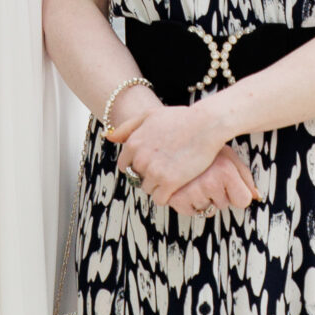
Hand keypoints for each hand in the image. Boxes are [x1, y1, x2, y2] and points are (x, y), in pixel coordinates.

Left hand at [108, 96, 236, 213]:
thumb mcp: (149, 115)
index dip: (139, 165)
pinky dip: (167, 195)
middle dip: (149, 174)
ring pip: (148, 189)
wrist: (206, 124)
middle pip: (137, 177)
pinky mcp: (169, 182)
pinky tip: (177, 185)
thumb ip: (127, 127)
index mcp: (133, 144)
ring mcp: (154, 171)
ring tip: (174, 174)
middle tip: (167, 166)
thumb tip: (109, 137)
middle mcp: (140, 159)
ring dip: (158, 186)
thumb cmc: (181, 118)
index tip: (153, 162)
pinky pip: (160, 199)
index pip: (125, 165)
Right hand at [170, 146, 260, 219]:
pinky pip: (190, 212)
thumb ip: (245, 177)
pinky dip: (187, 203)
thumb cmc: (204, 148)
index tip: (227, 181)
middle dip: (217, 195)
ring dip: (202, 199)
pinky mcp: (175, 198)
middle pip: (223, 205)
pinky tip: (185, 187)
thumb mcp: (229, 157)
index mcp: (225, 170)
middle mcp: (209, 182)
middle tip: (206, 176)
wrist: (174, 139)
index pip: (243, 201)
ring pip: (206, 210)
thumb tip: (257, 196)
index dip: (236, 192)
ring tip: (195, 180)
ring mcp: (191, 191)